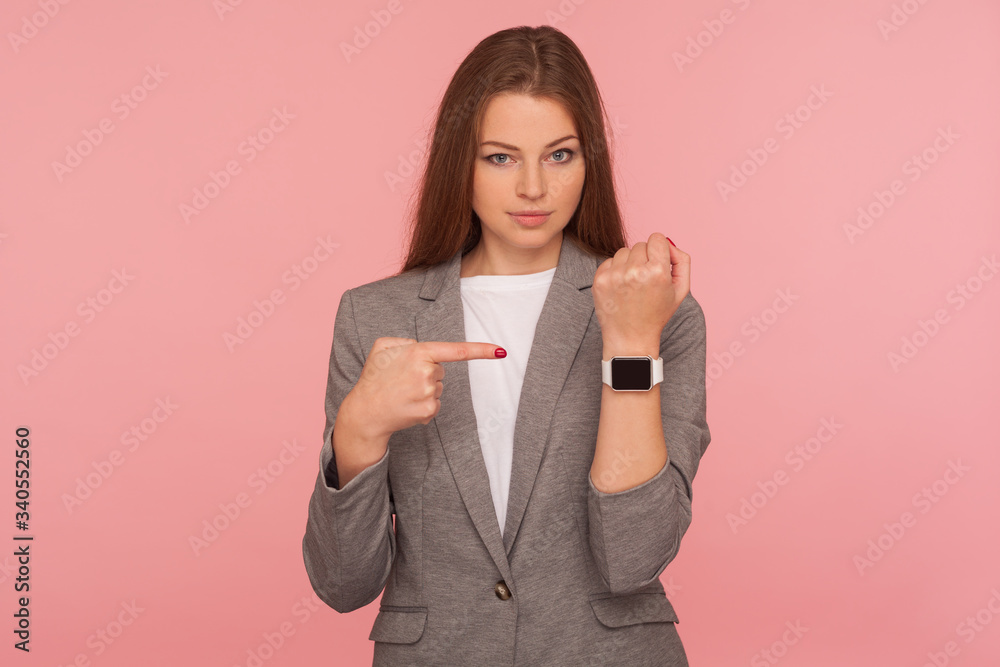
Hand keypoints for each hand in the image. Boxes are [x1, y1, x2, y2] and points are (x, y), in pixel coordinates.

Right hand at [346, 338, 504, 440]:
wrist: (365, 412)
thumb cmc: (374, 378)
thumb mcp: (383, 347)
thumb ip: (404, 341)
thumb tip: (420, 349)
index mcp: (418, 353)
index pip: (456, 350)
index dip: (481, 350)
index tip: (501, 350)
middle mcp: (427, 372)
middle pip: (440, 369)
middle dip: (425, 372)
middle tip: (402, 379)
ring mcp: (430, 393)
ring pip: (438, 387)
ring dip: (424, 389)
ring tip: (402, 393)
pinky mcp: (430, 411)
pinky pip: (435, 403)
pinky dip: (424, 404)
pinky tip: (407, 405)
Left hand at [592, 233, 690, 345]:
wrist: (630, 337)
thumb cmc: (657, 313)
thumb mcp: (681, 289)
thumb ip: (681, 260)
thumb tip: (668, 243)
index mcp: (657, 272)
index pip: (657, 238)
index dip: (659, 248)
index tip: (657, 261)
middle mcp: (635, 271)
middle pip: (640, 244)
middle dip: (645, 258)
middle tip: (645, 279)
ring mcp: (615, 275)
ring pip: (624, 251)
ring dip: (629, 263)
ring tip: (633, 284)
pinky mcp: (600, 280)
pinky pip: (609, 261)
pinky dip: (616, 270)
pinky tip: (621, 288)